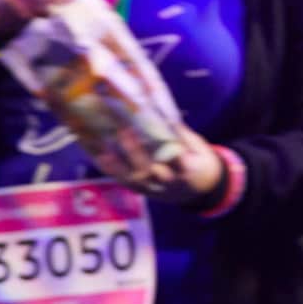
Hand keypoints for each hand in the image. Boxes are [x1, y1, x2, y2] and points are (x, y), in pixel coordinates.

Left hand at [88, 123, 224, 204]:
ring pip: (135, 179)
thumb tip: (163, 112)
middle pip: (151, 171)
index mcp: (189, 171)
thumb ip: (182, 134)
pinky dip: (113, 171)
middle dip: (136, 153)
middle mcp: (170, 182)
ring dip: (119, 163)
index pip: (179, 162)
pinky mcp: (145, 191)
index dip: (167, 151)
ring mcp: (156, 188)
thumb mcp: (200, 148)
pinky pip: (126, 183)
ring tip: (105, 146)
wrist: (201, 189)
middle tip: (124, 131)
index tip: (158, 134)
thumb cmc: (200, 162)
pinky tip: (101, 158)